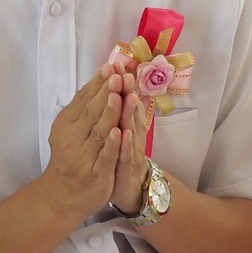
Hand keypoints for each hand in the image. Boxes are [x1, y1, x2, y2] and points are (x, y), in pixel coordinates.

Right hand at [41, 65, 127, 223]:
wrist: (62, 195)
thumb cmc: (70, 157)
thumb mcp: (71, 130)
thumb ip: (82, 109)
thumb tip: (97, 81)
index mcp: (67, 125)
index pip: (84, 100)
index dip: (97, 84)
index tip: (110, 67)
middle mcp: (73, 139)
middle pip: (91, 113)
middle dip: (105, 93)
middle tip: (116, 75)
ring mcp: (84, 157)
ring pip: (98, 132)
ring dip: (109, 113)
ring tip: (118, 95)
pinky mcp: (96, 174)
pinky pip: (104, 157)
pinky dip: (111, 145)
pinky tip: (118, 133)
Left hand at [108, 72, 151, 215]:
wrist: (129, 188)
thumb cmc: (123, 155)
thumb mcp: (124, 130)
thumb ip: (125, 109)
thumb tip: (124, 84)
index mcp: (129, 122)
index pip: (126, 99)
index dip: (123, 83)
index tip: (118, 64)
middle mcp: (133, 133)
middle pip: (130, 111)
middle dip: (127, 92)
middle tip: (125, 74)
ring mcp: (131, 151)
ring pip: (131, 130)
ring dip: (130, 113)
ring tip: (128, 95)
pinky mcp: (127, 169)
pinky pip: (126, 155)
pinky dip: (125, 144)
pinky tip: (123, 133)